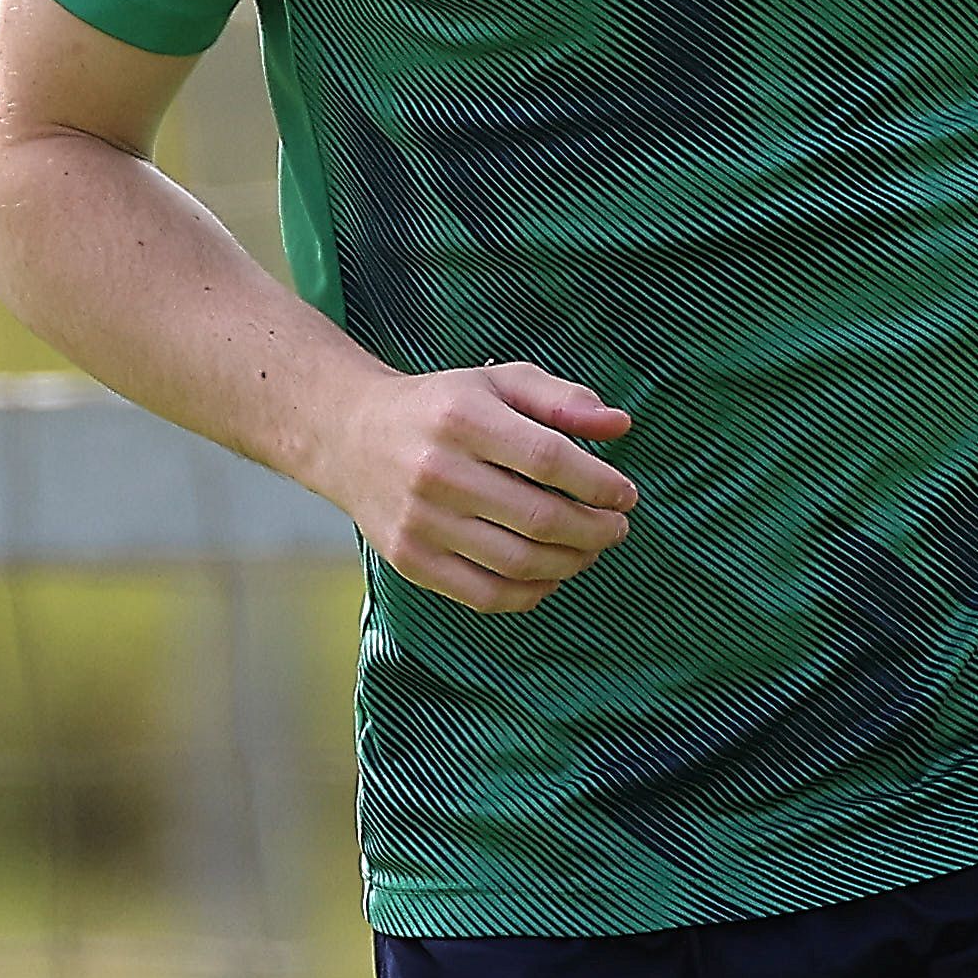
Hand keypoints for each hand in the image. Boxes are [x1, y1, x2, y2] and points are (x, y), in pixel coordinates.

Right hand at [326, 360, 637, 615]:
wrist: (351, 436)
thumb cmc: (442, 408)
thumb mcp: (498, 382)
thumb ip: (561, 399)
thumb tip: (619, 426)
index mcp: (463, 417)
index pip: (549, 459)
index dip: (599, 483)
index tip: (626, 495)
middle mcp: (437, 471)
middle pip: (539, 517)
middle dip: (595, 530)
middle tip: (617, 527)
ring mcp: (421, 521)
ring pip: (518, 562)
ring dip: (571, 564)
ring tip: (590, 550)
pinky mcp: (410, 560)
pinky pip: (485, 595)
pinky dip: (531, 593)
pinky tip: (550, 575)